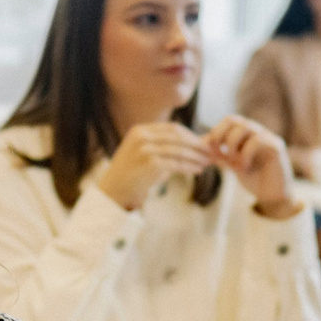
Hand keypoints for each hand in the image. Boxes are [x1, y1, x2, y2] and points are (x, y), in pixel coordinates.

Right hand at [96, 121, 212, 211]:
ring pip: (179, 150)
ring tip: (206, 162)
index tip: (201, 143)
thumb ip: (161, 147)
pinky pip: (177, 164)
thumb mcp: (141, 154)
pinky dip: (190, 167)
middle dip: (196, 144)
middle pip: (178, 136)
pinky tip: (197, 171)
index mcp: (140, 130)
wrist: (112, 192)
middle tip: (209, 152)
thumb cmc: (129, 176)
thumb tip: (189, 147)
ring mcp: (145, 150)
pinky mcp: (150, 164)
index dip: (190, 135)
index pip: (172, 128)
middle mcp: (142, 137)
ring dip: (196, 157)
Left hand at [201, 114, 297, 215]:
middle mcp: (257, 131)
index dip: (215, 133)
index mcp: (246, 133)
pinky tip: (244, 168)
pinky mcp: (276, 147)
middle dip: (220, 135)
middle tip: (218, 154)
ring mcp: (268, 137)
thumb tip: (198, 145)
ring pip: (245, 126)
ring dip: (232, 144)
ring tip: (232, 162)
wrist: (273, 196)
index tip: (209, 152)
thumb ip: (218, 154)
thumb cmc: (254, 178)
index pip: (228, 121)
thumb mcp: (231, 164)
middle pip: (234, 119)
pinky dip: (246, 154)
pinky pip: (258, 140)